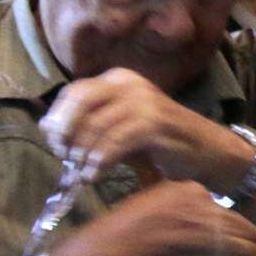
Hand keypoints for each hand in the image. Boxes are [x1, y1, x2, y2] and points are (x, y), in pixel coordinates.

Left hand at [41, 69, 246, 189]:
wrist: (207, 151)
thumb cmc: (160, 142)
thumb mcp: (120, 127)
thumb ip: (90, 123)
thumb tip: (48, 128)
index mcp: (119, 80)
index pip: (74, 92)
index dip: (58, 118)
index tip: (55, 144)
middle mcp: (130, 84)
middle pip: (80, 102)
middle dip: (66, 132)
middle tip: (65, 157)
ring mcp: (143, 101)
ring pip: (95, 126)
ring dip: (83, 154)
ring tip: (83, 173)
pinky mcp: (154, 123)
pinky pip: (114, 143)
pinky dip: (99, 162)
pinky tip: (96, 175)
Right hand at [61, 181, 255, 255]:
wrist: (114, 245)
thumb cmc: (124, 230)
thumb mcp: (153, 204)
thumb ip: (178, 208)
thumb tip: (194, 221)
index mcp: (191, 188)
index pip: (227, 204)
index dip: (235, 223)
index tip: (238, 235)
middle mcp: (206, 201)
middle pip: (244, 220)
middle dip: (254, 238)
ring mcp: (212, 222)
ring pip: (252, 238)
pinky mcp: (215, 246)